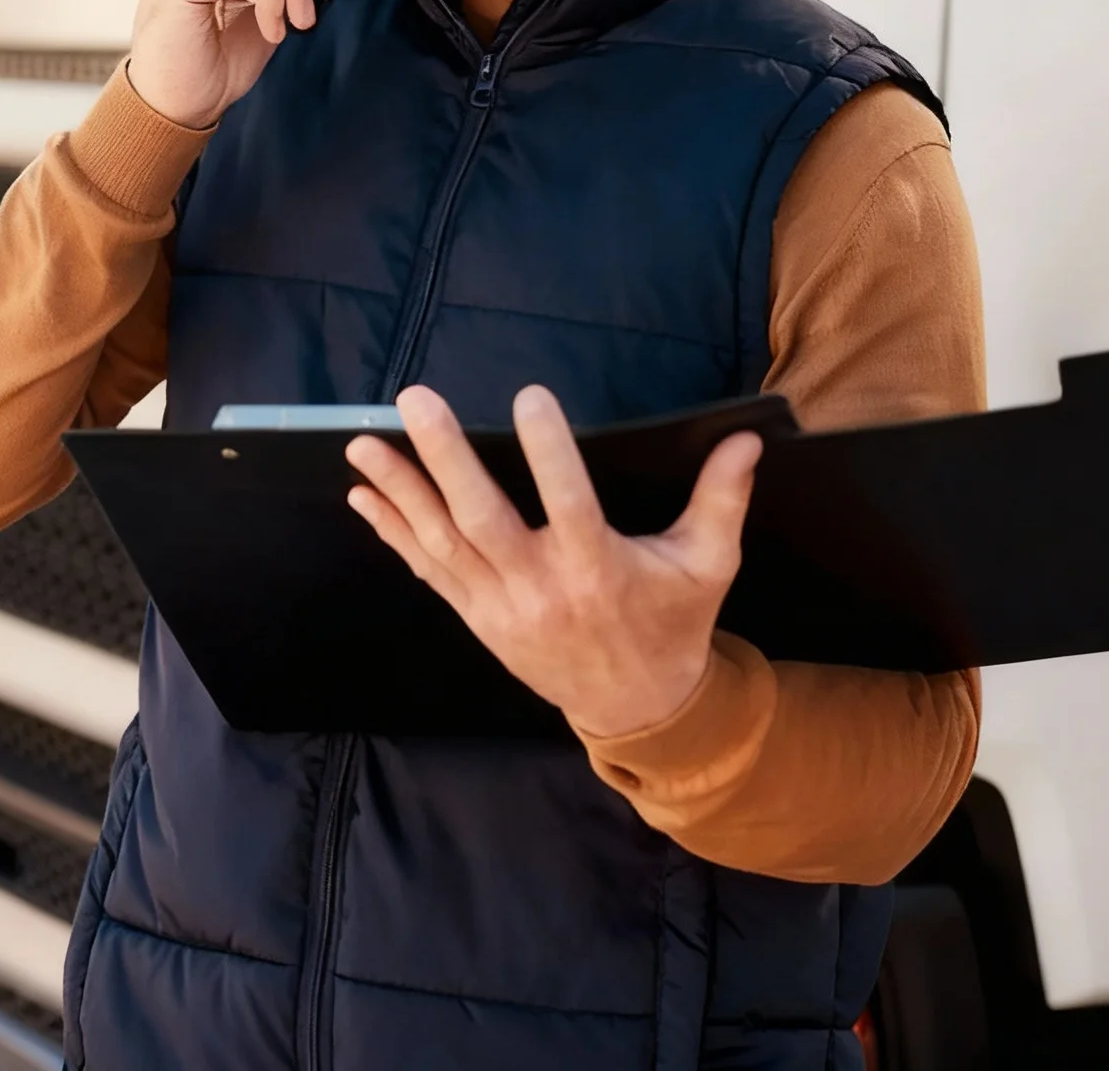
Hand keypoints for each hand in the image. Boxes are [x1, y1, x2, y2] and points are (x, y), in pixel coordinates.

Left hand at [344, 384, 760, 739]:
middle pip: (483, 519)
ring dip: (399, 490)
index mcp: (600, 570)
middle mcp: (541, 588)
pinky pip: (429, 571)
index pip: (570, 504)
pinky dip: (394, 532)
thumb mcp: (708, 566)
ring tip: (362, 442)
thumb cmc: (674, 624)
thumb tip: (745, 439)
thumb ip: (722, 499)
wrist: (640, 711)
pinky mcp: (478, 618)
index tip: (531, 395)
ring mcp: (501, 607)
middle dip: (444, 459)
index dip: (550, 453)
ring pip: (442, 543)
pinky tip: (364, 494)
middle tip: (415, 400)